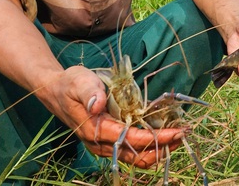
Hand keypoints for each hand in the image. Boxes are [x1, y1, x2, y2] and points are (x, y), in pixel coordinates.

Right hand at [34, 66, 182, 167]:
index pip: (132, 140)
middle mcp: (101, 144)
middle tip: (184, 134)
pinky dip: (150, 146)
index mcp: (96, 130)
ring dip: (159, 149)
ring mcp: (104, 145)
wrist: (55, 92)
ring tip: (178, 137)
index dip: (156, 138)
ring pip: (136, 157)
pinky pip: (132, 151)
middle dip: (163, 147)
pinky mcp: (108, 142)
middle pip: (137, 155)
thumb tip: (98, 104)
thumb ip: (89, 91)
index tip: (176, 131)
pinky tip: (163, 135)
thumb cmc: (69, 84)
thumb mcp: (78, 80)